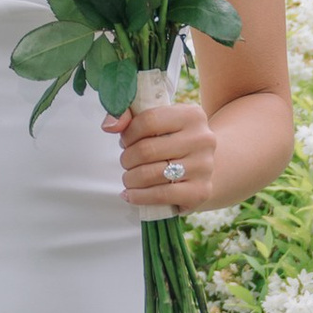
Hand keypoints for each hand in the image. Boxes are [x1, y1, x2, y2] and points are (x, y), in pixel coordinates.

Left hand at [107, 94, 218, 210]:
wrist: (202, 168)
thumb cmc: (172, 142)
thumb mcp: (156, 122)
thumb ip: (129, 116)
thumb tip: (109, 126)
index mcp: (192, 115)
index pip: (148, 121)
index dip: (128, 134)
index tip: (125, 141)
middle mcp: (203, 139)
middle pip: (147, 150)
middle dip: (127, 159)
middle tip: (126, 162)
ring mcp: (204, 166)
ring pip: (150, 174)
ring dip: (130, 179)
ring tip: (129, 178)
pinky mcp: (200, 191)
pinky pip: (160, 195)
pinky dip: (138, 196)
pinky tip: (131, 194)